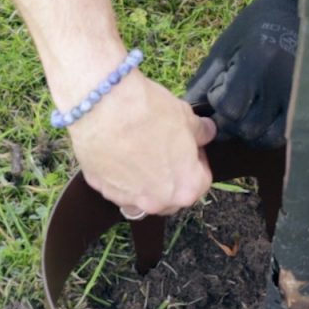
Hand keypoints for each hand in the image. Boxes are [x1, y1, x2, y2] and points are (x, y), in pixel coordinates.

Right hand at [69, 71, 216, 215]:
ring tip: (140, 151)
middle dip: (173, 174)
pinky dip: (121, 176)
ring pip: (144, 195)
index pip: (202, 180)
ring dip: (146, 180)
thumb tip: (206, 133)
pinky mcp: (102, 190)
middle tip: (165, 147)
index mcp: (186, 188)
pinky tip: (118, 152)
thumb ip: (200, 132)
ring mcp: (128, 200)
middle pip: (172, 193)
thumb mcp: (185, 116)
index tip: (190, 144)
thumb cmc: (148, 112)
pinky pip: (118, 187)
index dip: (198, 159)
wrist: (101, 107)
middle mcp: (158, 202)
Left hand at [185, 0, 298, 147]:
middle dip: (233, 122)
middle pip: (248, 128)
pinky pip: (286, 134)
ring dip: (252, 132)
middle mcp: (280, 83)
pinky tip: (264, 119)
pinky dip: (271, 133)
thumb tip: (188, 108)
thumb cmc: (255, 26)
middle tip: (232, 103)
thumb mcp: (225, 46)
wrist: (297, 11)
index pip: (229, 107)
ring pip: (268, 137)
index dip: (219, 102)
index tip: (222, 86)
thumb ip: (205, 79)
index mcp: (256, 63)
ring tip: (247, 113)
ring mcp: (298, 96)